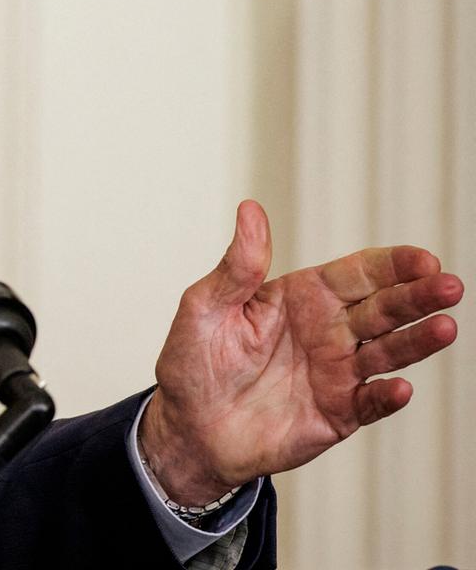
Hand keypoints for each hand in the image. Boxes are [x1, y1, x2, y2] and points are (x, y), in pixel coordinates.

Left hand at [140, 200, 461, 504]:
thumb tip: (250, 210)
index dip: (392, 265)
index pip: (356, 274)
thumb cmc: (193, 362)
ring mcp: (338, 373)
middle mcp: (329, 331)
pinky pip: (370, 403)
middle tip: (449, 286)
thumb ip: (236, 266)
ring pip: (388, 352)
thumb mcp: (205, 307)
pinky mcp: (338, 414)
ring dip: (417, 341)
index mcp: (302, 297)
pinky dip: (386, 397)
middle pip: (383, 308)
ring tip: (445, 327)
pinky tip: (399, 388)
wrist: (188, 428)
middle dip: (418, 296)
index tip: (424, 259)